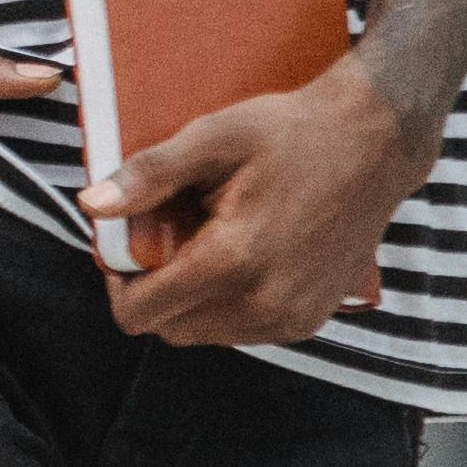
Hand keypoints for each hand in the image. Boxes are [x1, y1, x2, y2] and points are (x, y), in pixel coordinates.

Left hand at [85, 55, 438, 346]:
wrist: (375, 143)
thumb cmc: (292, 133)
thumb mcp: (214, 138)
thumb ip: (149, 175)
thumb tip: (91, 205)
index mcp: (234, 261)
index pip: (140, 312)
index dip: (118, 279)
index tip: (127, 242)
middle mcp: (264, 304)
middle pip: (167, 328)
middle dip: (153, 289)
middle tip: (168, 235)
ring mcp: (291, 319)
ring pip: (202, 333)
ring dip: (190, 298)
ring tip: (208, 239)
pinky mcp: (309, 321)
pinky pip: (240, 331)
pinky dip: (225, 302)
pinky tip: (241, 254)